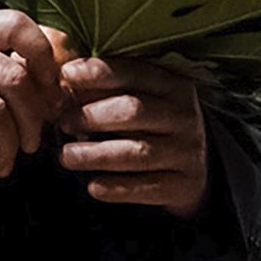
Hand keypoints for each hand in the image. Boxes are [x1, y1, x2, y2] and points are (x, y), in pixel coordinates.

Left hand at [58, 56, 208, 218]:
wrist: (197, 168)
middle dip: (92, 116)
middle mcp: (183, 116)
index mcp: (172, 85)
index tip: (66, 74)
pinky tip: (93, 186)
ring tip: (66, 156)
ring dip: (97, 154)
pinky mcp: (183, 185)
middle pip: (134, 111)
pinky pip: (146, 187)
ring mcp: (186, 152)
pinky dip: (116, 187)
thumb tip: (65, 79)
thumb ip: (110, 88)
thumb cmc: (154, 124)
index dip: (97, 73)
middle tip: (63, 122)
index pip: (133, 73)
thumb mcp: (142, 98)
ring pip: (137, 152)